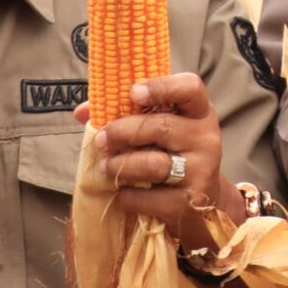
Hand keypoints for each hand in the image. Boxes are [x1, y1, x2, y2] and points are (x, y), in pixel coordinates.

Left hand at [78, 73, 232, 252]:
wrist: (203, 201)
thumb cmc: (173, 154)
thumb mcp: (159, 128)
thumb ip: (125, 114)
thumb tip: (81, 111)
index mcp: (199, 112)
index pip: (190, 88)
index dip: (161, 86)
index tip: (133, 92)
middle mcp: (206, 138)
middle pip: (160, 127)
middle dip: (122, 132)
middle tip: (100, 140)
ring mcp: (201, 170)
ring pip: (153, 164)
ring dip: (120, 166)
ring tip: (105, 167)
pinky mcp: (191, 201)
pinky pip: (150, 197)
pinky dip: (128, 196)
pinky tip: (123, 193)